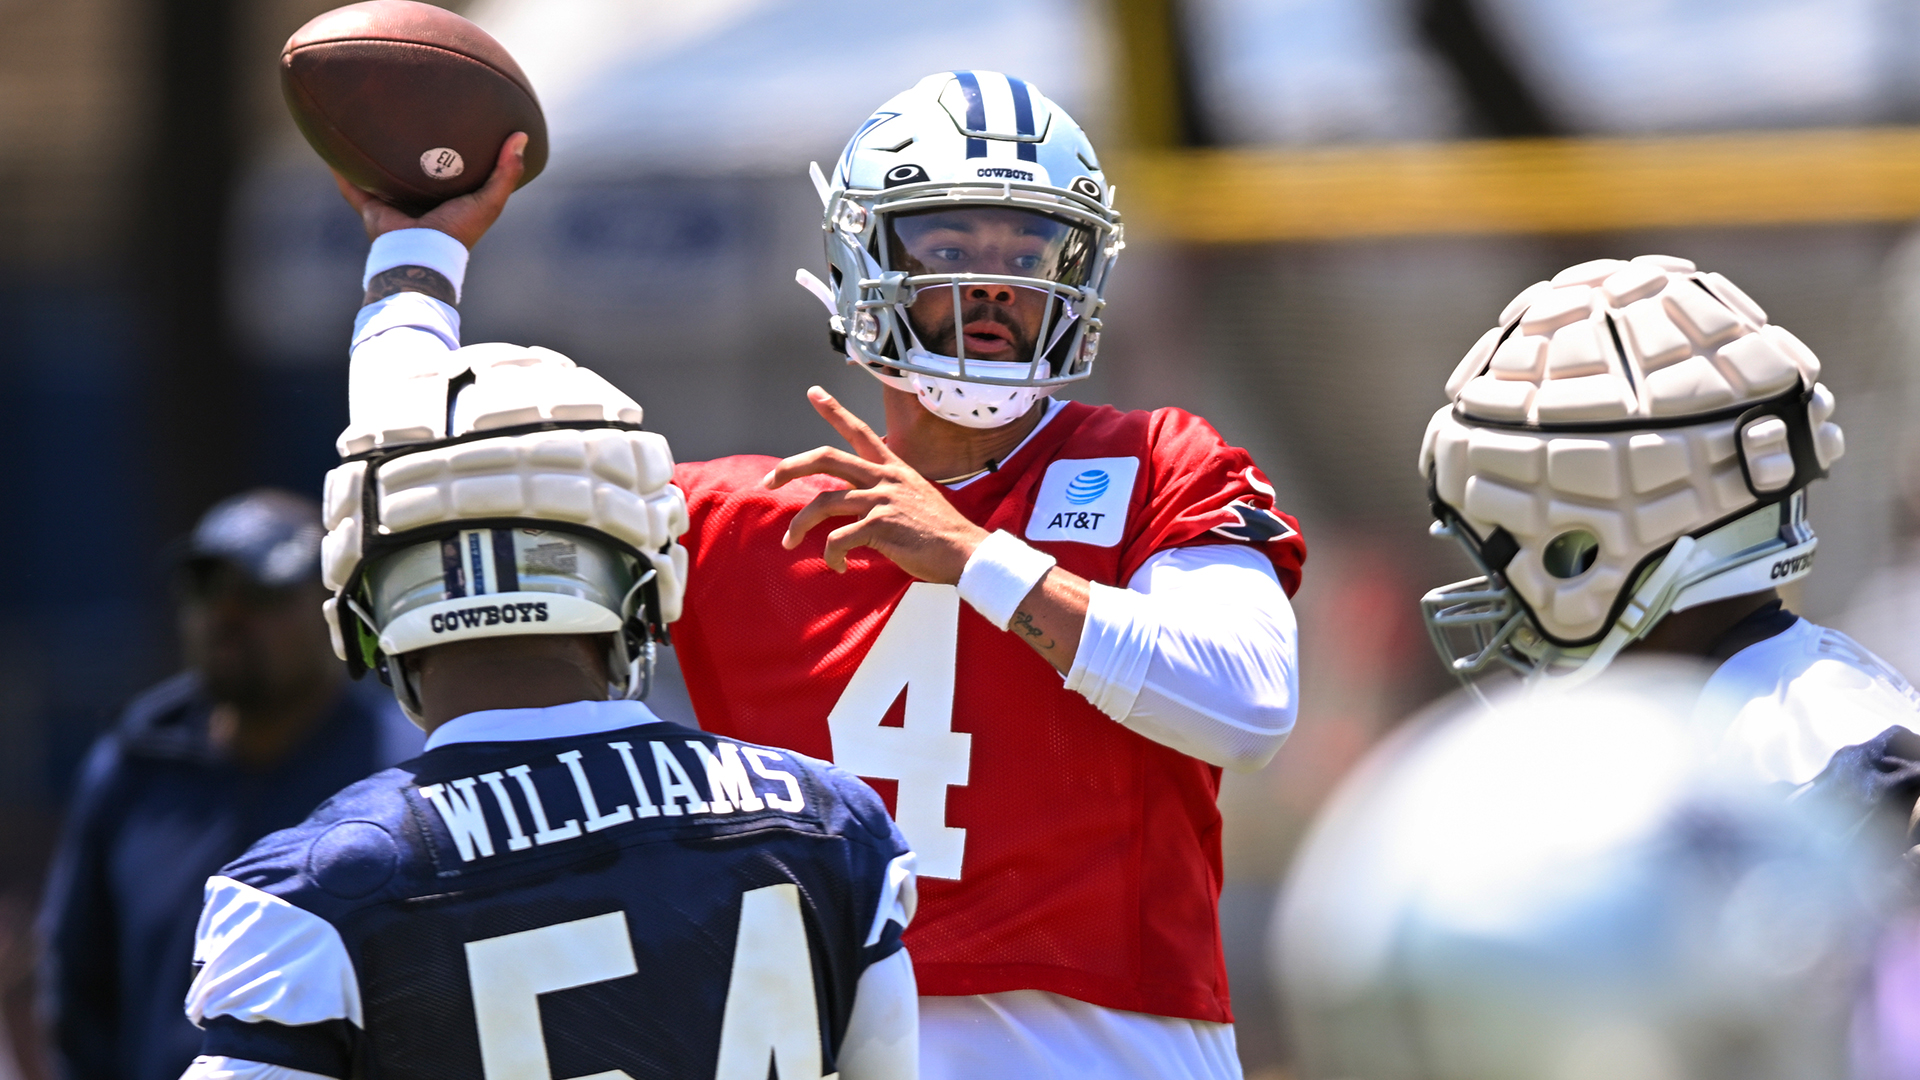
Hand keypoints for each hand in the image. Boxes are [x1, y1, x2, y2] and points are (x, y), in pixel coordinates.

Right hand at [332, 132, 527, 248]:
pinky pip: (350, 186)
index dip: (447, 147)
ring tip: (363, 122)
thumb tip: (521, 136)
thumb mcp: (490, 200)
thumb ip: (506, 172)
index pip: (446, 168)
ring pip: (377, 174)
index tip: (447, 120)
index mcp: (444, 199)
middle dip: (404, 146)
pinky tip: (330, 146)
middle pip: (408, 168)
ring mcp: (392, 205)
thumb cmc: (458, 231)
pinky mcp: (370, 209)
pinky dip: (340, 170)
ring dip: (370, 154)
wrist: (423, 256)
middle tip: (403, 114)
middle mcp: (416, 201)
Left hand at [765, 387, 989, 579]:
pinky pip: (838, 539)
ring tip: (789, 542)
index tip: (814, 393)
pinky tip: (837, 565)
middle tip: (768, 480)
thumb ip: (884, 494)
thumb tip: (855, 505)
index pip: (859, 432)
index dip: (834, 410)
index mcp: (892, 468)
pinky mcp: (880, 526)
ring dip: (799, 525)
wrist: (964, 550)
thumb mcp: (913, 497)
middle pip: (827, 458)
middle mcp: (884, 478)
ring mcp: (882, 500)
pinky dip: (831, 555)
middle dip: (790, 467)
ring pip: (823, 502)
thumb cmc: (938, 530)